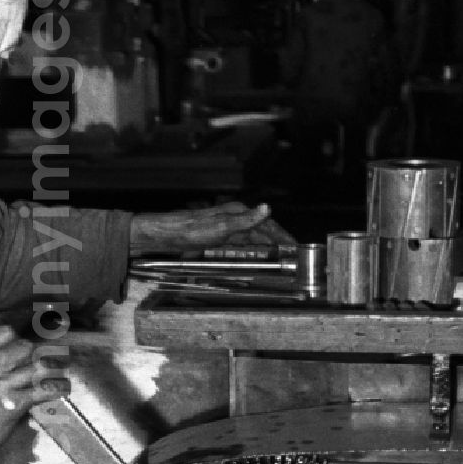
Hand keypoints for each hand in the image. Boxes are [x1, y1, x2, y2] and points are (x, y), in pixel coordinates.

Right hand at [0, 324, 70, 463]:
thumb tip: (24, 330)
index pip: (7, 332)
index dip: (23, 336)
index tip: (35, 338)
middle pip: (25, 346)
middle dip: (40, 351)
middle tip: (54, 356)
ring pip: (39, 366)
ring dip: (55, 368)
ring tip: (62, 369)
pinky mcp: (11, 406)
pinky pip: (45, 389)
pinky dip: (57, 387)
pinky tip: (62, 387)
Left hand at [129, 202, 294, 255]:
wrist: (166, 234)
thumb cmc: (190, 230)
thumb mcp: (220, 226)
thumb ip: (245, 220)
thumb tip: (266, 208)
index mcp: (237, 212)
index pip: (267, 224)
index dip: (283, 235)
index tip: (296, 245)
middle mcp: (233, 217)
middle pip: (262, 231)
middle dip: (278, 241)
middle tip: (292, 253)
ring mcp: (225, 227)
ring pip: (252, 237)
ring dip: (267, 245)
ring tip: (279, 255)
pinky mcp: (217, 236)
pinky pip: (241, 243)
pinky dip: (252, 248)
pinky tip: (254, 253)